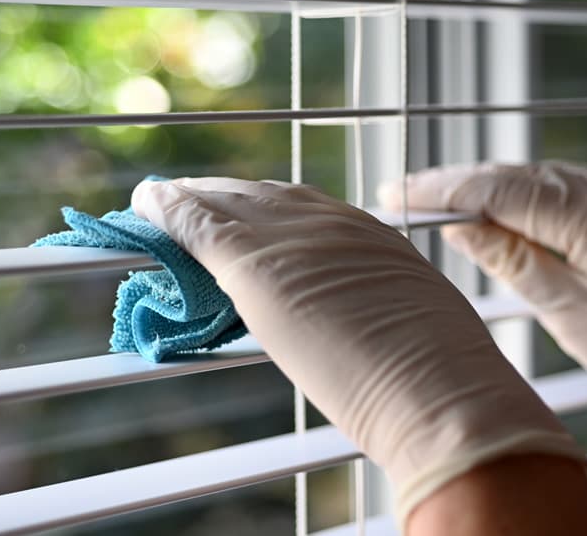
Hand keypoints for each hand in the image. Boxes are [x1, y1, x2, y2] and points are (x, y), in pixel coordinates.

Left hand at [132, 177, 586, 524]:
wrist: (442, 392)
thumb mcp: (410, 330)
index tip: (242, 214)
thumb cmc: (441, 383)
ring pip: (225, 201)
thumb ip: (376, 315)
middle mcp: (333, 222)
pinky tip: (144, 205)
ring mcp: (294, 238)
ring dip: (190, 201)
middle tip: (190, 203)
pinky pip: (197, 222)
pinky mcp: (254, 261)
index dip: (264, 209)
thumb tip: (361, 333)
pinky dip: (166, 211)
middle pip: (260, 195)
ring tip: (160, 204)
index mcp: (374, 236)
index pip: (304, 207)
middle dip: (224, 197)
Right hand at [378, 160, 586, 480]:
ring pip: (528, 178)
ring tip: (426, 199)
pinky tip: (481, 208)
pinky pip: (551, 189)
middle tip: (396, 191)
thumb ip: (510, 259)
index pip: (499, 191)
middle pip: (510, 176)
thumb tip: (458, 226)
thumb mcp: (564, 309)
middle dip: (452, 183)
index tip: (395, 194)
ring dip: (478, 188)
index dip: (442, 191)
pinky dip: (511, 196)